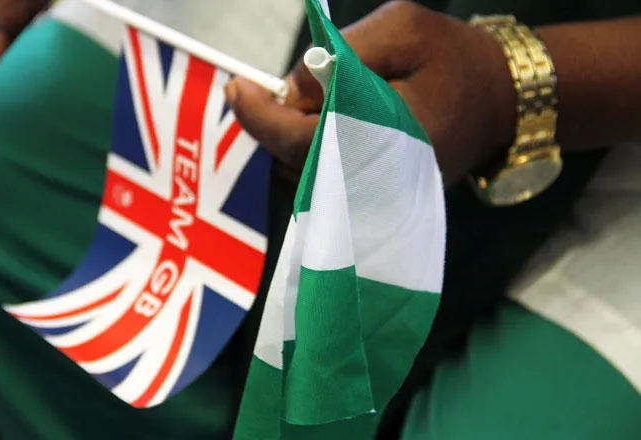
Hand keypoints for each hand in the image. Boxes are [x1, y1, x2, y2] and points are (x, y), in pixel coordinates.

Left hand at [225, 1, 517, 186]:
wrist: (502, 100)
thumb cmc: (455, 59)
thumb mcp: (402, 29)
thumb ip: (343, 52)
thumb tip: (292, 87)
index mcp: (386, 138)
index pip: (301, 141)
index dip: (261, 118)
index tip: (238, 88)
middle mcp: (376, 178)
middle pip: (294, 161)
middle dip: (271, 122)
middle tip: (260, 87)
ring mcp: (376, 192)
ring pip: (303, 171)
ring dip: (287, 134)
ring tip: (301, 98)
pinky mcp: (375, 192)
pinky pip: (322, 176)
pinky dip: (306, 146)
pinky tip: (317, 118)